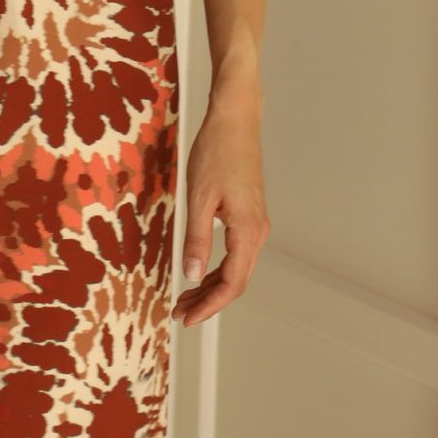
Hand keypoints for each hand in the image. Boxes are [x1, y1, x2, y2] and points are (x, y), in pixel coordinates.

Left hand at [173, 83, 266, 326]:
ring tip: (185, 297)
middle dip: (209, 301)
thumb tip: (192, 275)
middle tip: (180, 312)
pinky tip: (199, 271)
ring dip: (212, 286)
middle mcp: (257, 231)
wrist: (235, 119)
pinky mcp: (249, 215)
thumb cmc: (217, 152)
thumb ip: (196, 238)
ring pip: (237, 268)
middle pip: (237, 281)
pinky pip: (237, 253)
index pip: (231, 284)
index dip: (209, 306)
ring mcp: (256, 223)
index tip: (186, 318)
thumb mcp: (199, 197)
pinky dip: (218, 268)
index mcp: (247, 230)